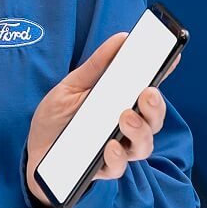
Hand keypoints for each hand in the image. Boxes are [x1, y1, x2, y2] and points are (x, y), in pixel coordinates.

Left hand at [24, 33, 177, 207]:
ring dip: (140, 131)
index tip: (172, 57)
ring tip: (126, 117)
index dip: (164, 74)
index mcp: (121, 103)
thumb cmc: (57, 117)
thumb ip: (95, 66)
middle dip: (155, 107)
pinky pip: (117, 167)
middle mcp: (125, 127)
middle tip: (148, 94)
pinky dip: (117, 157)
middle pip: (153, 119)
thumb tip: (122, 39)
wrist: (34, 150)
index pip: (148, 89)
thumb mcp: (71, 86)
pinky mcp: (101, 169)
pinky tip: (110, 145)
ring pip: (143, 145)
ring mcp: (117, 149)